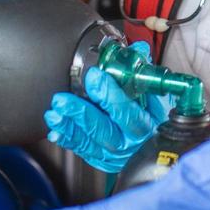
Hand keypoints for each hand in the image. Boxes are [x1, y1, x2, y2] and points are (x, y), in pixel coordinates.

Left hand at [45, 42, 168, 171]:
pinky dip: (67, 140)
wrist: (155, 148)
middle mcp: (129, 143)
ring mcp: (114, 154)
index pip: (125, 110)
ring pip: (88, 141)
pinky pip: (82, 151)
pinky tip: (56, 130)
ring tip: (54, 113)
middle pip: (102, 128)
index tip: (93, 76)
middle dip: (80, 113)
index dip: (108, 93)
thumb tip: (138, 49)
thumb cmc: (154, 120)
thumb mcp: (154, 98)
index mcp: (143, 125)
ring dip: (68, 126)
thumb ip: (143, 74)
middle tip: (61, 100)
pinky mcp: (101, 160)